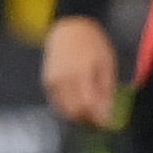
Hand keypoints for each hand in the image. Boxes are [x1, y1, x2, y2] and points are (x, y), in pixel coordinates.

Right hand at [42, 13, 121, 127]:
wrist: (69, 27)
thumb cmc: (92, 42)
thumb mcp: (106, 64)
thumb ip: (105, 90)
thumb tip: (105, 113)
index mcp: (80, 74)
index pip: (87, 107)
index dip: (97, 119)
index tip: (106, 124)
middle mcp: (62, 80)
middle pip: (73, 112)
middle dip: (87, 120)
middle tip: (99, 120)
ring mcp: (51, 82)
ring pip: (63, 110)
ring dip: (77, 115)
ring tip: (89, 112)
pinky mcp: (46, 82)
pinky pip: (56, 103)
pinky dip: (67, 107)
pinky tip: (77, 103)